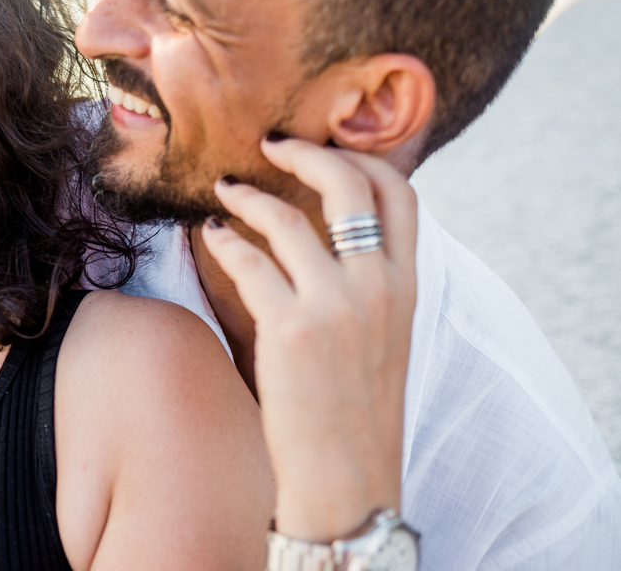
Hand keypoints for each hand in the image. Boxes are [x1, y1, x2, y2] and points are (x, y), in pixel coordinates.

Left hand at [200, 137, 417, 541]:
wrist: (348, 476)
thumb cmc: (357, 406)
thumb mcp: (387, 336)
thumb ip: (371, 282)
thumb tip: (336, 235)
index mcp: (407, 285)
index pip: (402, 193)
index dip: (362, 158)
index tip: (324, 148)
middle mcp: (379, 287)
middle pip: (349, 186)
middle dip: (305, 153)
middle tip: (270, 143)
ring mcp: (335, 306)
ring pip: (287, 219)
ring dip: (249, 196)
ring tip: (226, 191)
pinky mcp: (290, 329)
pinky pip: (248, 261)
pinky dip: (225, 240)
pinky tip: (213, 235)